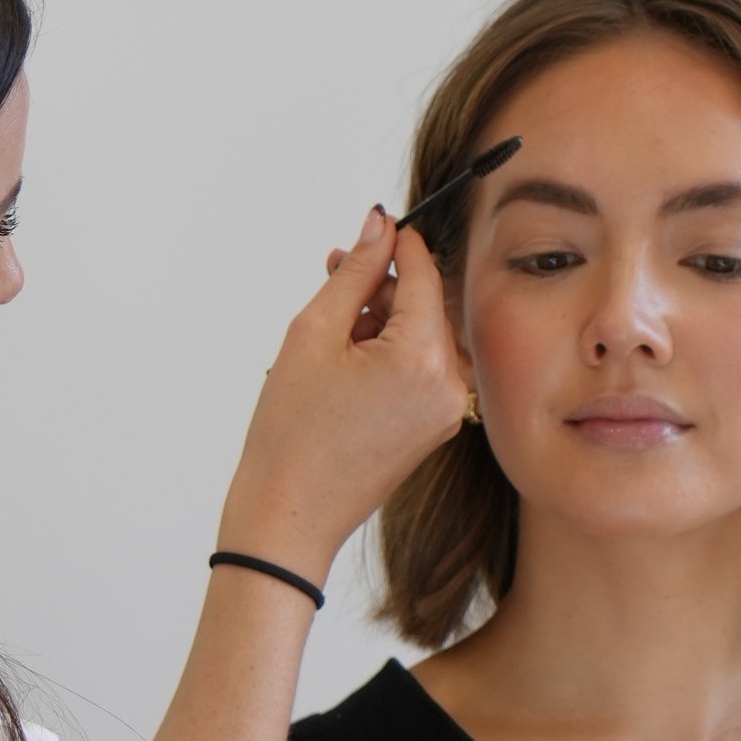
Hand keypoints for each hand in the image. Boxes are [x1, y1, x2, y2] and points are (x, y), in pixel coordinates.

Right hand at [217, 210, 467, 581]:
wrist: (290, 515)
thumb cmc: (292, 434)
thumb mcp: (314, 333)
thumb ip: (355, 272)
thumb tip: (378, 225)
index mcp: (424, 358)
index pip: (425, 273)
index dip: (397, 243)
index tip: (372, 227)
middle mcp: (449, 385)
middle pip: (427, 304)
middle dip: (383, 284)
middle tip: (335, 272)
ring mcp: (447, 411)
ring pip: (423, 336)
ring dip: (383, 318)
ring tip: (330, 326)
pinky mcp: (435, 428)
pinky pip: (420, 370)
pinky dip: (389, 353)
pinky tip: (346, 358)